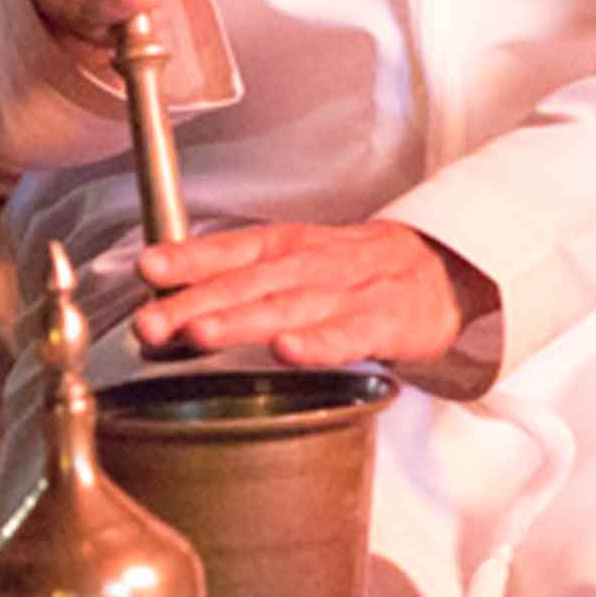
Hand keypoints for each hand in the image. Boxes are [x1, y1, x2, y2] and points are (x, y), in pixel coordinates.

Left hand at [131, 220, 472, 367]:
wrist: (447, 270)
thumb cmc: (361, 272)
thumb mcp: (300, 259)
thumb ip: (238, 276)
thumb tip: (162, 290)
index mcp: (291, 247)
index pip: (235, 248)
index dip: (190, 257)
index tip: (148, 267)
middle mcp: (315, 263)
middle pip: (250, 282)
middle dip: (196, 301)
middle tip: (152, 323)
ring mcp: (352, 292)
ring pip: (290, 305)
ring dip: (242, 320)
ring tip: (200, 334)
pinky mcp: (388, 322)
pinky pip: (350, 334)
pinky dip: (319, 342)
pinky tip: (288, 350)